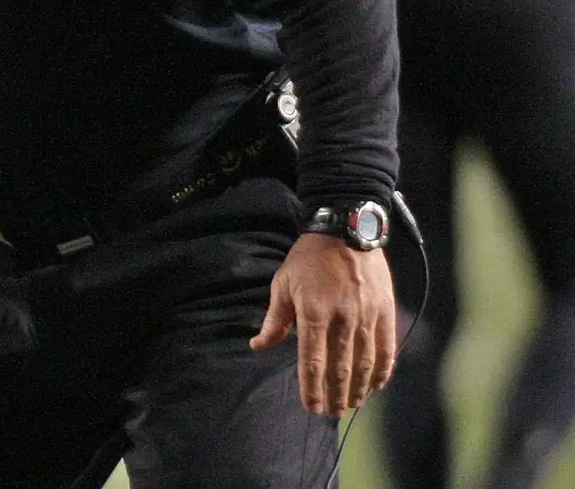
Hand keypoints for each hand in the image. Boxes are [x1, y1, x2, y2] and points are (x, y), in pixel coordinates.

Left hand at [251, 232, 396, 417]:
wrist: (345, 231)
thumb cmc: (308, 259)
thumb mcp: (283, 285)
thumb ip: (274, 320)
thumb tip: (258, 345)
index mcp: (313, 313)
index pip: (312, 361)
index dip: (311, 388)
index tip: (310, 407)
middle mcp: (342, 319)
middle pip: (340, 368)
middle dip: (335, 395)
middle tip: (332, 413)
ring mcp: (367, 316)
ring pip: (365, 363)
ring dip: (358, 388)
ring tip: (352, 405)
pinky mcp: (385, 311)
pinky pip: (386, 347)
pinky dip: (382, 369)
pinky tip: (377, 385)